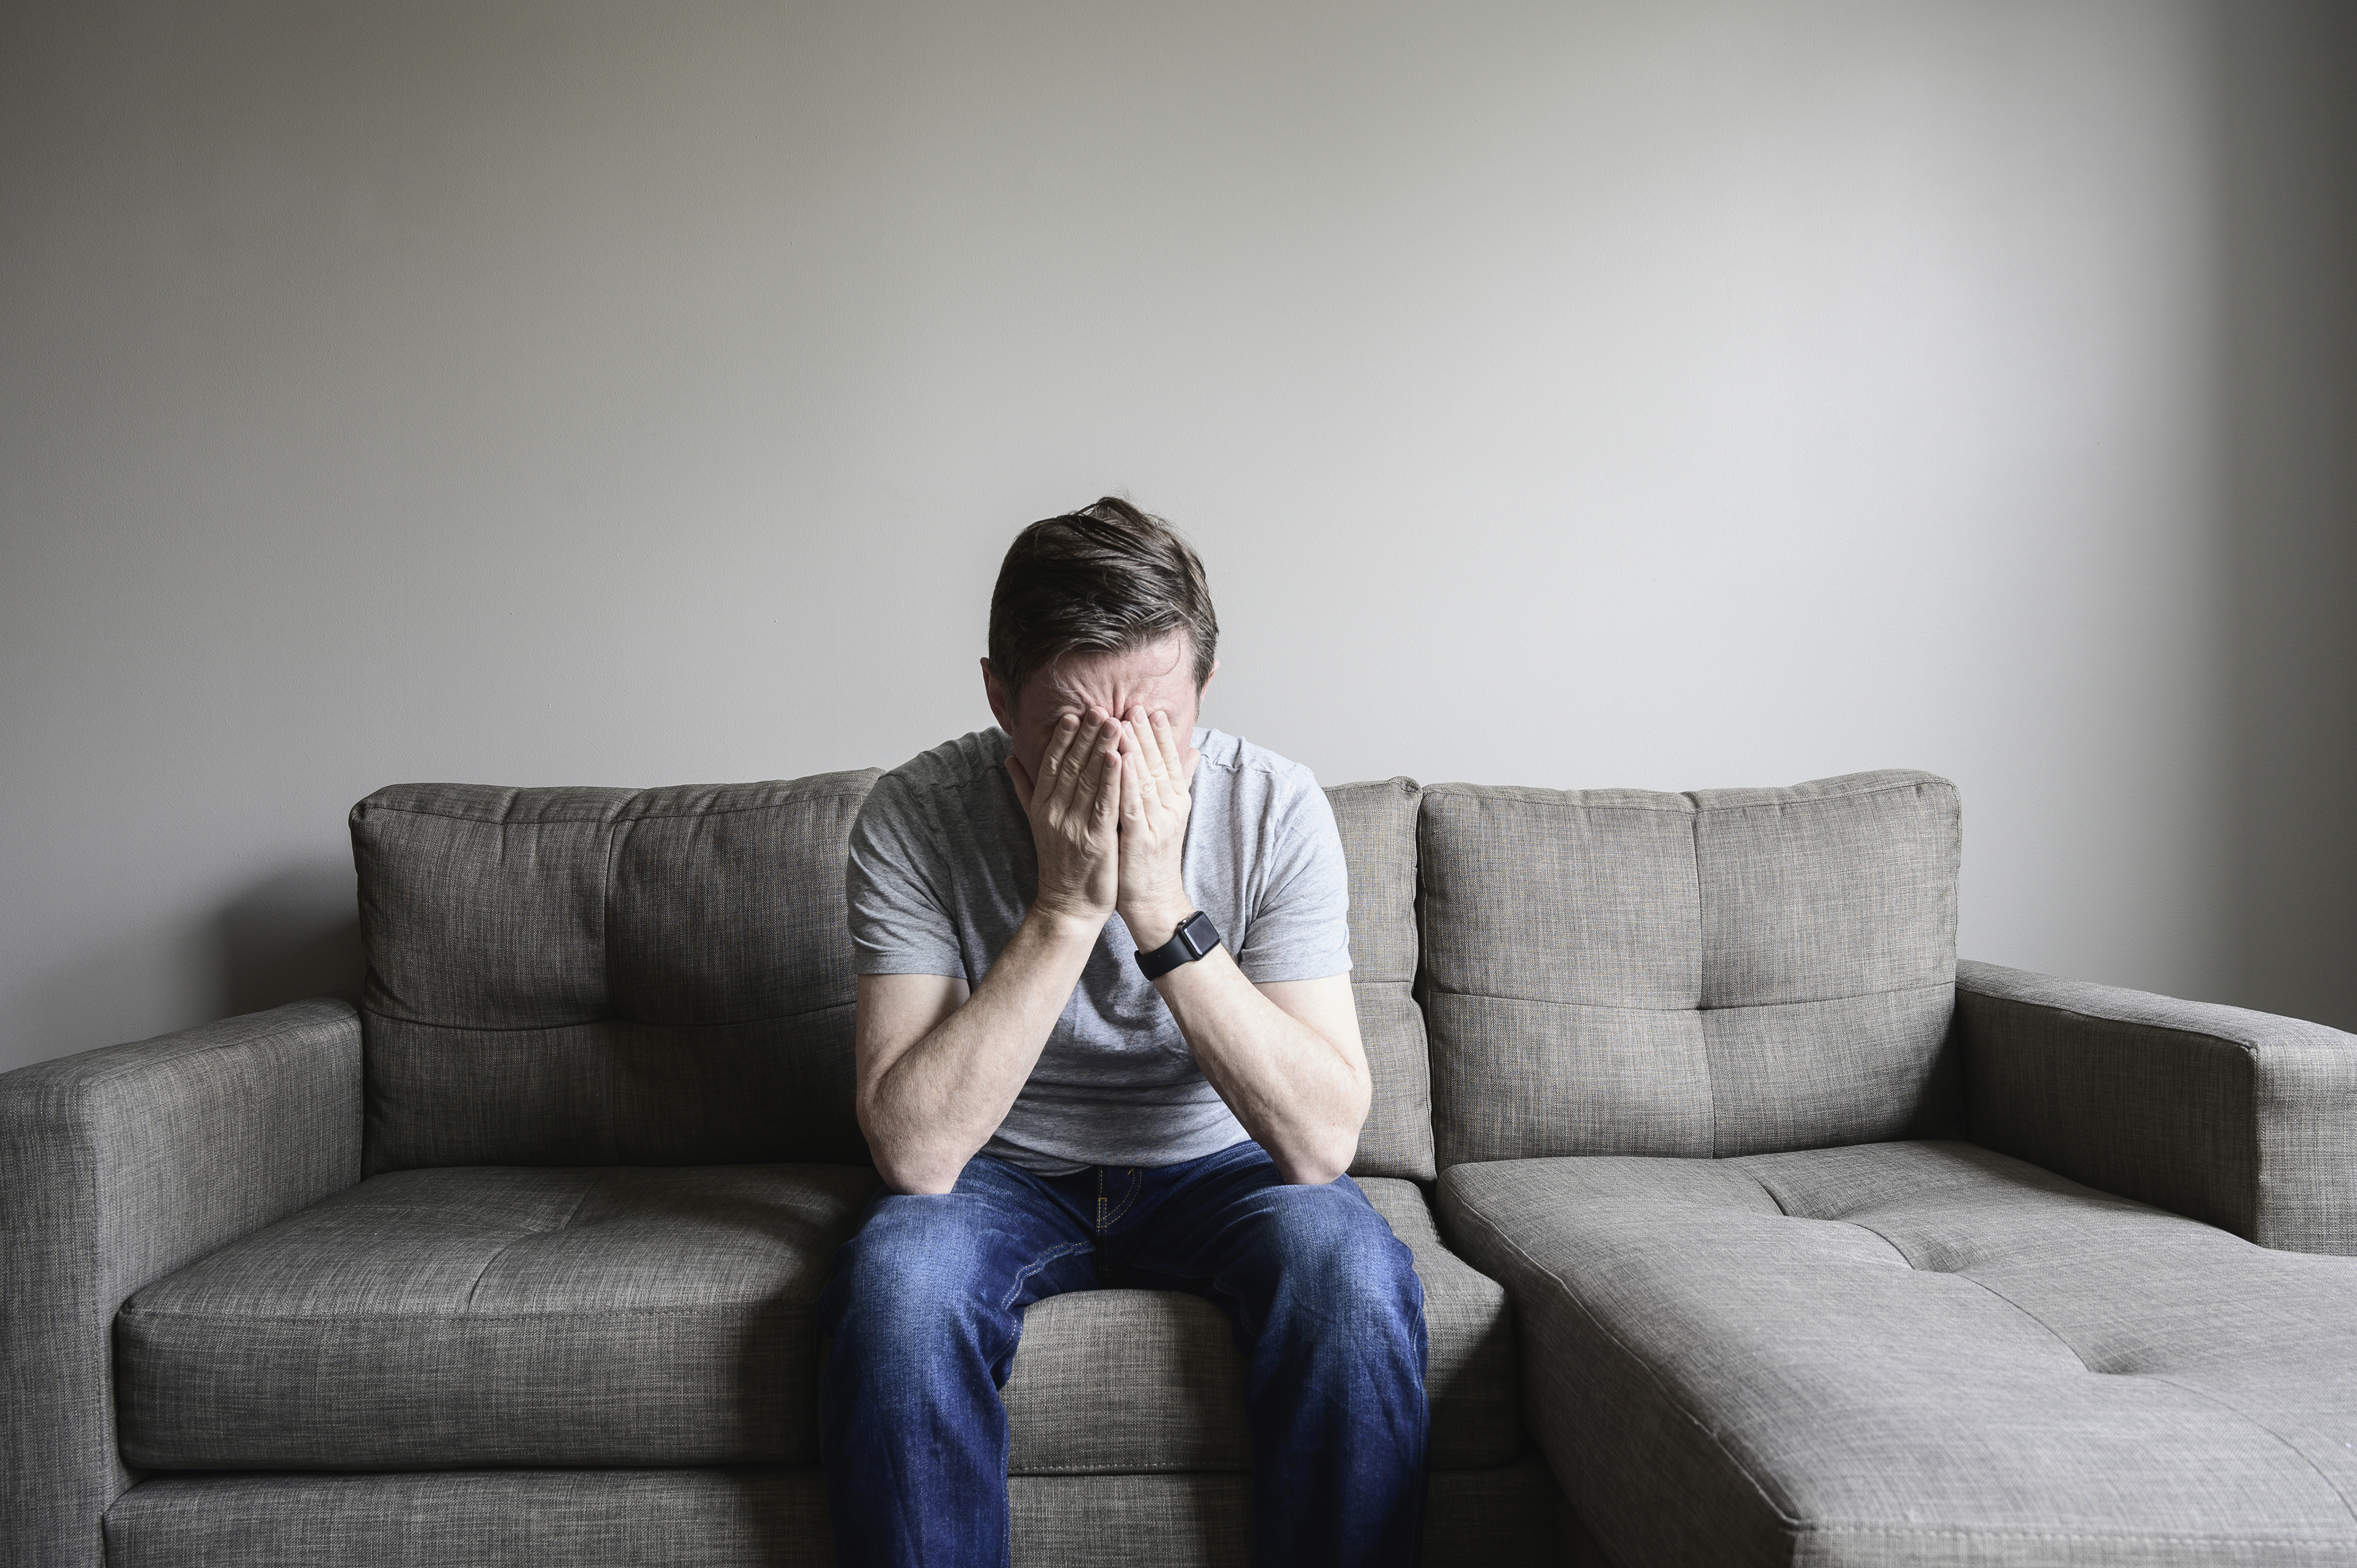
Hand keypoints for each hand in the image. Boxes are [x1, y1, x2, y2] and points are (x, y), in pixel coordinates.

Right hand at [1004, 711, 1121, 923]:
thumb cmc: (1059, 863)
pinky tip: (1120, 758)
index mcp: (1043, 807)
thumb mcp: (1037, 822)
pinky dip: (1112, 780)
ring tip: (1114, 722)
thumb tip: (1009, 757)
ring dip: (1101, 749)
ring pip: (1089, 781)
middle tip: (1098, 707)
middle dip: (1085, 735)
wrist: (1067, 906)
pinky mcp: (1096, 841)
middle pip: (1071, 767)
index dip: (1062, 739)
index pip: (1052, 765)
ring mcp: (1075, 827)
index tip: (1072, 714)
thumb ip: (1024, 788)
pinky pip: (1105, 805)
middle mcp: (1056, 814)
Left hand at [1114, 704, 1199, 952]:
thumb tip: (1193, 751)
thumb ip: (1178, 782)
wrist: (1154, 902)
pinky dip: (1126, 780)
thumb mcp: (1167, 816)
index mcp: (1176, 801)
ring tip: (1121, 721)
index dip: (1159, 734)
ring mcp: (1158, 822)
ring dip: (1133, 748)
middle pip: (1159, 763)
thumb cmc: (1151, 858)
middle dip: (1144, 733)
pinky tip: (1118, 759)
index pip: (1170, 760)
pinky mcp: (1142, 838)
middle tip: (1133, 705)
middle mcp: (1171, 808)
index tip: (1149, 709)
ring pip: (1146, 778)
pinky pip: (1133, 804)